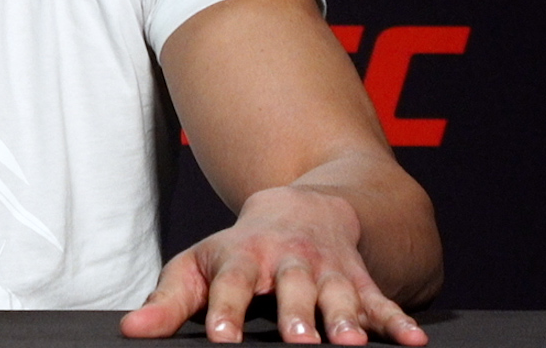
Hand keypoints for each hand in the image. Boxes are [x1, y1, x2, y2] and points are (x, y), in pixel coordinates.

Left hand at [121, 187, 426, 344]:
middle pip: (294, 288)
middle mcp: (289, 262)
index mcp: (244, 258)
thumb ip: (168, 301)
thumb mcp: (198, 267)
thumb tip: (131, 332)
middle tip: (299, 342)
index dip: (227, 311)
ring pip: (340, 295)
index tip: (222, 338)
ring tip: (353, 344)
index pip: (233, 284)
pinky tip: (414, 341)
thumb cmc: (239, 251)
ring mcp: (329, 271)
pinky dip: (399, 322)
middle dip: (298, 314)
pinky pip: (382, 302)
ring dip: (347, 319)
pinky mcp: (360, 282)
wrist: (298, 210)